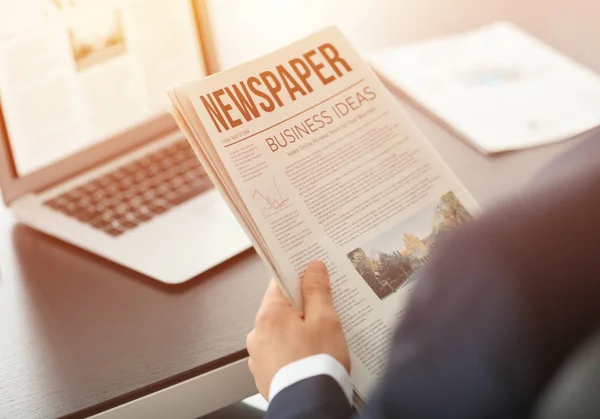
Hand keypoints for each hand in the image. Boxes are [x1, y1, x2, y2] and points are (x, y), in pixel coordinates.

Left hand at [246, 261, 349, 399]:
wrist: (309, 407)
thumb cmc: (318, 364)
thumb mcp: (325, 320)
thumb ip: (317, 290)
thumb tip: (312, 267)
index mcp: (269, 314)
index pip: (281, 282)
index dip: (299, 277)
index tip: (314, 277)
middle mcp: (257, 333)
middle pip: (282, 308)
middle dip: (303, 308)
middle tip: (326, 314)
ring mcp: (259, 355)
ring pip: (281, 331)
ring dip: (298, 332)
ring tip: (321, 342)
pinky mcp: (265, 373)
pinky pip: (280, 352)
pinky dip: (293, 352)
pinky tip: (311, 358)